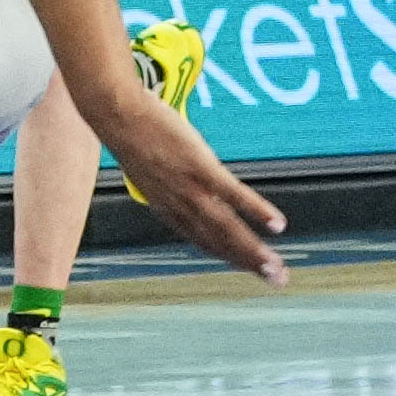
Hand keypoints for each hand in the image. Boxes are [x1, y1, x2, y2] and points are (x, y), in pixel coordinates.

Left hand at [80, 41, 290, 280]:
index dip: (230, 257)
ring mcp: (190, 187)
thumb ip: (168, 184)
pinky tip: (278, 225)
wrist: (116, 114)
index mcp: (168, 208)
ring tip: (277, 267)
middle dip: (250, 263)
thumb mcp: (148, 169)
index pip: (204, 241)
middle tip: (278, 280)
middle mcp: (180, 205)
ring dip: (254, 251)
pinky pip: (232, 194)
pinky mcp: (200, 166)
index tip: (252, 268)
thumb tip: (182, 185)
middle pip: (220, 242)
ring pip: (226, 227)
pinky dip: (256, 211)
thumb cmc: (133, 135)